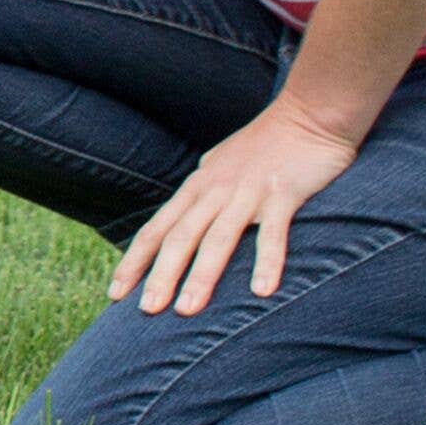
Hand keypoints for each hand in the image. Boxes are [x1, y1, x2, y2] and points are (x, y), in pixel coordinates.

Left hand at [111, 106, 364, 317]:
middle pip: (181, 237)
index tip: (115, 294)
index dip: (135, 261)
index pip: (157, 229)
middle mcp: (216, 190)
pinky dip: (267, 262)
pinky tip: (262, 292)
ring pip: (218, 238)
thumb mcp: (221, 169)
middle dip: (160, 275)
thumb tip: (179, 226)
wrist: (309, 114)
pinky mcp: (284, 193)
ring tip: (186, 310)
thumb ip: (202, 198)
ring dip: (201, 275)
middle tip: (146, 310)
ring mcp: (248, 191)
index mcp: (198, 188)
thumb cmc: (265, 147)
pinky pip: (273, 233)